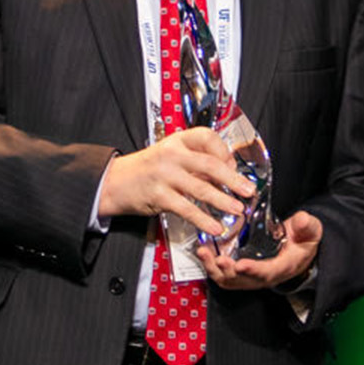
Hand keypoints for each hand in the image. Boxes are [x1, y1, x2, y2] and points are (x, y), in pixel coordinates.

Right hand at [97, 127, 254, 235]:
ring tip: (238, 210)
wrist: (115, 181)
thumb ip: (196, 162)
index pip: (207, 137)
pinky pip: (187, 209)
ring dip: (223, 201)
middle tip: (248, 190)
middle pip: (210, 164)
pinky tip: (215, 226)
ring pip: (201, 188)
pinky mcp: (159, 196)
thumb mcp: (171, 155)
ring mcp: (164, 175)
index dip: (224, 151)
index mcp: (178, 140)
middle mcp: (172, 154)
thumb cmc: (148, 169)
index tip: (234, 165)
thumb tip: (228, 173)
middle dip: (233, 179)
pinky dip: (203, 219)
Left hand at [198, 210, 321, 290]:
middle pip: (242, 280)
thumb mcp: (311, 231)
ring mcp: (252, 276)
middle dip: (227, 271)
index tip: (241, 265)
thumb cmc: (303, 241)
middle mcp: (265, 276)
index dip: (253, 270)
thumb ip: (306, 225)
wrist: (299, 250)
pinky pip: (224, 275)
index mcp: (283, 267)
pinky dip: (212, 266)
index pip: (267, 272)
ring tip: (204, 253)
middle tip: (217, 259)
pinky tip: (204, 252)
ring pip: (229, 280)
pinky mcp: (242, 272)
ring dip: (214, 269)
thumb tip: (301, 220)